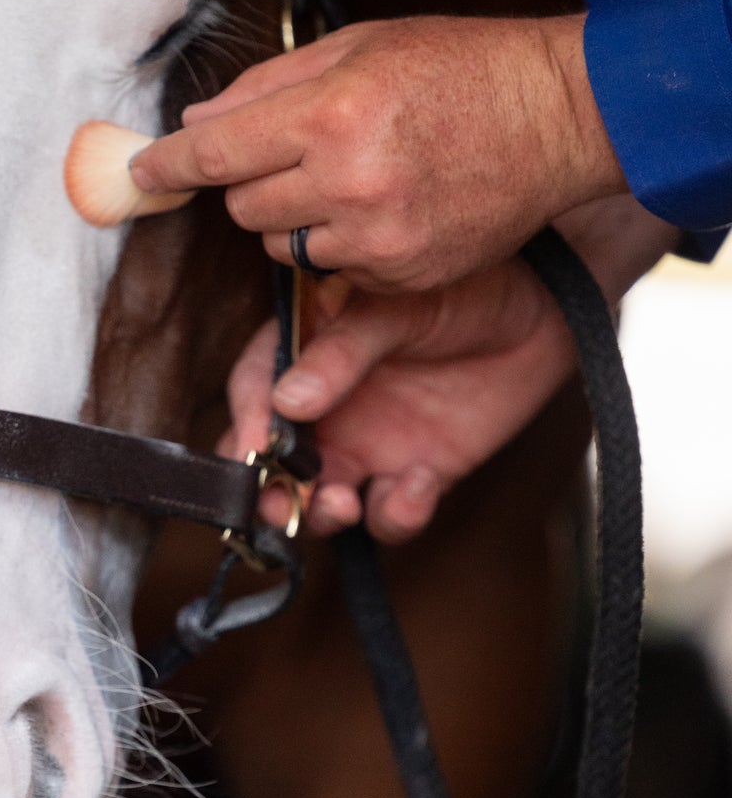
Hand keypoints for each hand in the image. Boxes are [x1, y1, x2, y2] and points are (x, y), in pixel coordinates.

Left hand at [131, 15, 626, 291]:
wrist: (557, 118)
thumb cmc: (461, 68)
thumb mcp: (363, 46)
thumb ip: (270, 87)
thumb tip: (195, 122)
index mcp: (333, 113)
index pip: (218, 152)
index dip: (169, 165)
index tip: (138, 174)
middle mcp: (349, 182)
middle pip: (244, 208)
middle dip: (252, 184)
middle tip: (297, 153)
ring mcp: (376, 238)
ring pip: (283, 248)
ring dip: (296, 219)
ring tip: (351, 180)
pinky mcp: (401, 276)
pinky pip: (333, 272)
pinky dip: (342, 247)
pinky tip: (386, 210)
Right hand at [224, 197, 677, 541]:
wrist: (551, 307)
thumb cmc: (466, 283)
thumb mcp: (396, 306)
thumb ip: (343, 352)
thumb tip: (288, 402)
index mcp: (306, 352)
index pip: (255, 393)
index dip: (246, 425)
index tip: (254, 450)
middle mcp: (327, 408)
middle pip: (275, 465)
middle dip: (268, 493)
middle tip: (279, 506)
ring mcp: (370, 446)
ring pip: (323, 501)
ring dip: (322, 514)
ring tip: (343, 503)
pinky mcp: (418, 475)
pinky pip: (391, 513)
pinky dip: (396, 512)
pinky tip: (418, 482)